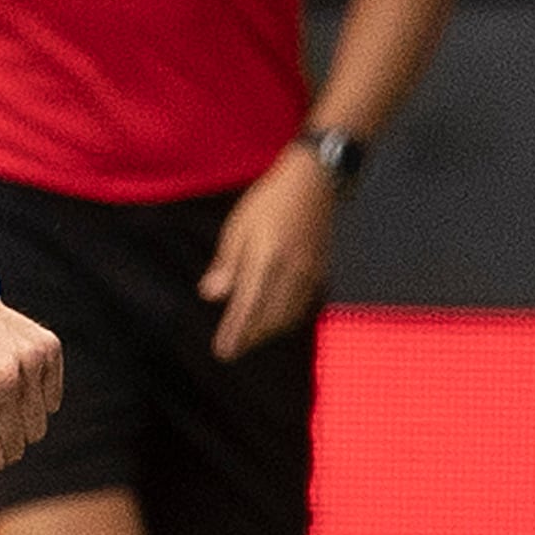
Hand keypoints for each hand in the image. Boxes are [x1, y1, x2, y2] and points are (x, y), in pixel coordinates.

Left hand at [201, 143, 339, 356]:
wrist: (315, 182)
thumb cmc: (271, 201)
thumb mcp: (238, 227)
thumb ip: (227, 264)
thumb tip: (212, 294)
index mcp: (266, 259)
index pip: (247, 306)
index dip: (235, 332)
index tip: (223, 351)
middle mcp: (291, 271)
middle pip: (270, 318)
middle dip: (251, 338)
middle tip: (232, 350)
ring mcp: (310, 273)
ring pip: (289, 316)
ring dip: (268, 332)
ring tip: (250, 339)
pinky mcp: (321, 271)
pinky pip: (304, 305)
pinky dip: (287, 319)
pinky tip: (276, 321)